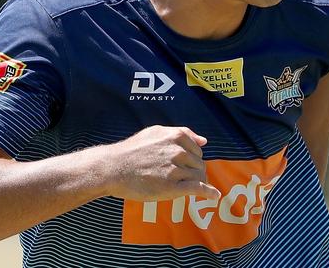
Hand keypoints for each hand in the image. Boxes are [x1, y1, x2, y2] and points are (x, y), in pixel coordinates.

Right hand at [103, 125, 220, 201]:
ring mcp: (176, 169)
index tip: (185, 166)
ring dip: (197, 182)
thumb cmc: (132, 150)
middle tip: (182, 178)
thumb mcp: (156, 132)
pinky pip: (197, 189)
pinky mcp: (172, 187)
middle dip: (194, 171)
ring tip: (185, 186)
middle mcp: (178, 151)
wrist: (114, 168)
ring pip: (199, 177)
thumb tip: (204, 141)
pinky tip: (214, 196)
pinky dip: (208, 192)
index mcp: (176, 136)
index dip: (193, 159)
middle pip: (199, 164)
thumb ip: (182, 133)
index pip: (197, 150)